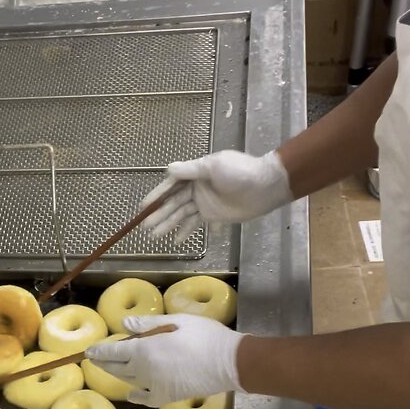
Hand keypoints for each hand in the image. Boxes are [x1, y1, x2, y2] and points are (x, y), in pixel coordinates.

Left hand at [85, 314, 243, 406]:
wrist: (229, 362)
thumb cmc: (204, 335)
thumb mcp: (175, 321)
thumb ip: (146, 324)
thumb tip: (123, 327)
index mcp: (144, 350)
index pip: (113, 352)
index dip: (99, 351)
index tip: (88, 351)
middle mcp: (144, 371)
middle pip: (117, 368)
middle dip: (103, 363)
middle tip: (94, 359)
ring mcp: (155, 386)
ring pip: (129, 381)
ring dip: (117, 374)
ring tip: (110, 369)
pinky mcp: (168, 397)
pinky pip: (146, 398)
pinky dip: (136, 396)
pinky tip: (131, 393)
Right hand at [140, 150, 292, 243]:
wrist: (266, 187)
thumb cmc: (240, 173)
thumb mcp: (213, 166)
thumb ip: (190, 170)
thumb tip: (168, 169)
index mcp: (196, 174)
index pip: (171, 186)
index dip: (157, 196)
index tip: (143, 206)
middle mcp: (197, 188)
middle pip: (174, 203)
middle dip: (160, 215)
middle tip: (145, 227)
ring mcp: (205, 203)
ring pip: (182, 215)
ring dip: (169, 225)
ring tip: (155, 236)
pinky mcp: (214, 215)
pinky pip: (197, 224)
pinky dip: (188, 232)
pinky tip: (177, 241)